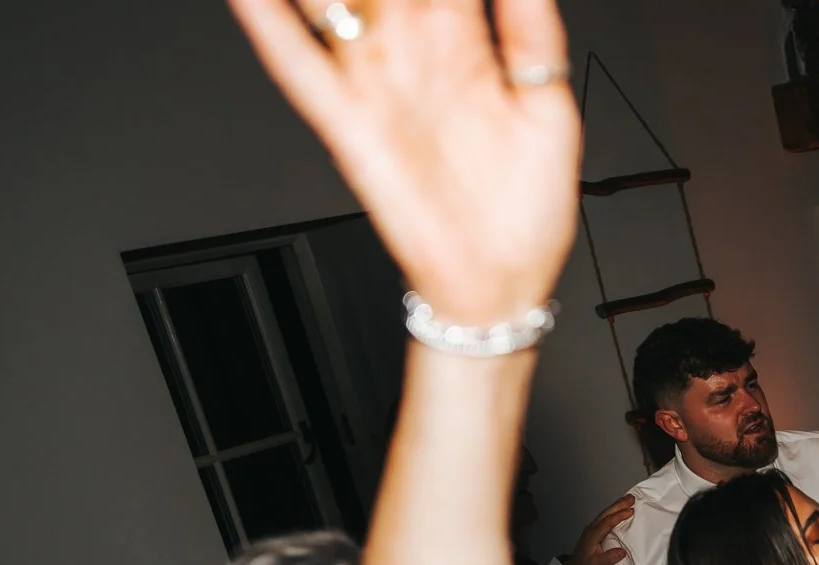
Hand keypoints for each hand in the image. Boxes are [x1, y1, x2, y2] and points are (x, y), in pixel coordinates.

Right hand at [223, 0, 577, 323]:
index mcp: (465, 45)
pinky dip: (270, 27)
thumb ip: (532, 33)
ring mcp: (379, 87)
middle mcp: (415, 56)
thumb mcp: (548, 108)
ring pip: (331, 2)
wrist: (502, 282)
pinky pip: (300, 69)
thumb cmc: (525, 208)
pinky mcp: (351, 127)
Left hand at [568, 496, 633, 564]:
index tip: (631, 511)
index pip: (607, 522)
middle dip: (619, 504)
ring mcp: (592, 529)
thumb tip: (623, 551)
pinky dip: (613, 511)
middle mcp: (592, 529)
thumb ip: (610, 558)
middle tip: (631, 498)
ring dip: (616, 506)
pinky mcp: (594, 531)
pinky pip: (605, 517)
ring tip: (628, 500)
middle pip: (606, 513)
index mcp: (592, 535)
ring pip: (605, 514)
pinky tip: (619, 510)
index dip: (619, 516)